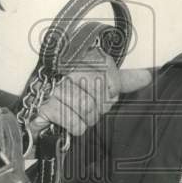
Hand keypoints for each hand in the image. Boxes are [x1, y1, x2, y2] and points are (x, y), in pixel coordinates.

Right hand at [27, 48, 151, 139]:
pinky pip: (76, 123)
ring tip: (73, 110)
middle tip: (82, 102)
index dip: (110, 89)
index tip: (101, 91)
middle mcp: (68, 67)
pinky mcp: (47, 105)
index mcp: (82, 56)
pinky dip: (74, 126)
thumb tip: (147, 76)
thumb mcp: (96, 82)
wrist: (34, 107)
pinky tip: (65, 118)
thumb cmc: (68, 94)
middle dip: (96, 106)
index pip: (111, 76)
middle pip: (101, 96)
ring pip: (89, 110)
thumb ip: (122, 79)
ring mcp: (56, 86)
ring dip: (84, 117)